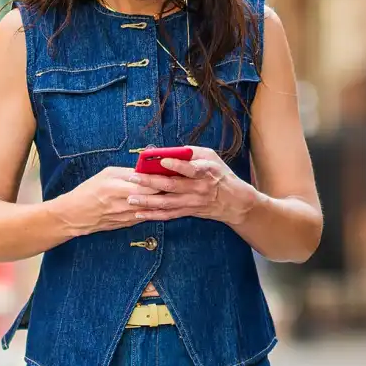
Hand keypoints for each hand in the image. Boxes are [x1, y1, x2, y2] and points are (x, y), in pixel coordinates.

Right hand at [48, 165, 168, 235]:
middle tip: (177, 182)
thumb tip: (147, 169)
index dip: (160, 178)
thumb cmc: (88, 191)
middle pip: (151, 197)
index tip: (172, 172)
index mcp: (114, 188)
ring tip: (173, 192)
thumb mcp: (105, 175)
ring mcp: (125, 217)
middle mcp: (121, 204)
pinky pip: (145, 216)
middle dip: (165, 190)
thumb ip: (127, 172)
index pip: (145, 184)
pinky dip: (153, 210)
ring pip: (151, 208)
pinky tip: (161, 204)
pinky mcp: (126, 225)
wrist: (74, 216)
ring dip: (162, 201)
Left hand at [124, 147, 257, 229]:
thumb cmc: (220, 174)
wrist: (234, 202)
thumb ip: (191, 153)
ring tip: (131, 198)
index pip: (191, 169)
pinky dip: (153, 215)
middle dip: (150, 182)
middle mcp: (198, 189)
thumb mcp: (211, 157)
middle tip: (133, 177)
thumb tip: (167, 150)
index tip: (163, 160)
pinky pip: (168, 215)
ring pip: (167, 203)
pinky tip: (139, 214)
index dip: (177, 165)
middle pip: (172, 186)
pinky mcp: (188, 212)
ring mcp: (192, 202)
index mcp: (205, 172)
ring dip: (147, 201)